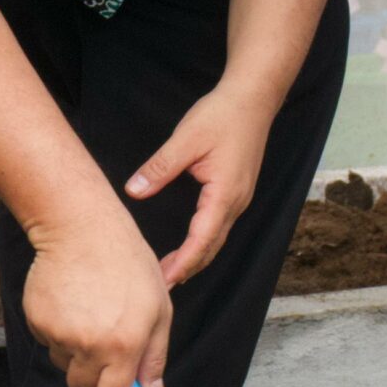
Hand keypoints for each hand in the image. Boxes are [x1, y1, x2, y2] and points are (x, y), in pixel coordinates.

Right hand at [19, 208, 172, 386]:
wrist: (82, 229)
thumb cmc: (128, 264)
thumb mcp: (158, 309)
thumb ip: (154, 357)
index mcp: (125, 346)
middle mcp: (90, 346)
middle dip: (91, 377)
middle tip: (102, 345)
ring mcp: (60, 334)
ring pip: (63, 363)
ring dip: (73, 351)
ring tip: (87, 314)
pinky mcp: (37, 320)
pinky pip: (47, 341)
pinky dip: (56, 329)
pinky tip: (70, 302)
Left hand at [126, 84, 274, 287]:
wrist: (252, 98)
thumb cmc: (221, 116)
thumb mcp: (185, 140)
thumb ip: (159, 168)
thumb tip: (133, 191)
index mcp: (224, 194)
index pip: (202, 240)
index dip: (183, 263)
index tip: (163, 280)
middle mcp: (236, 202)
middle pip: (211, 247)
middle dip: (187, 269)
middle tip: (159, 288)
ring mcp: (239, 198)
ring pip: (216, 239)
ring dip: (195, 258)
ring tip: (169, 273)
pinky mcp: (236, 191)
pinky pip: (219, 226)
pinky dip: (203, 243)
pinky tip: (188, 245)